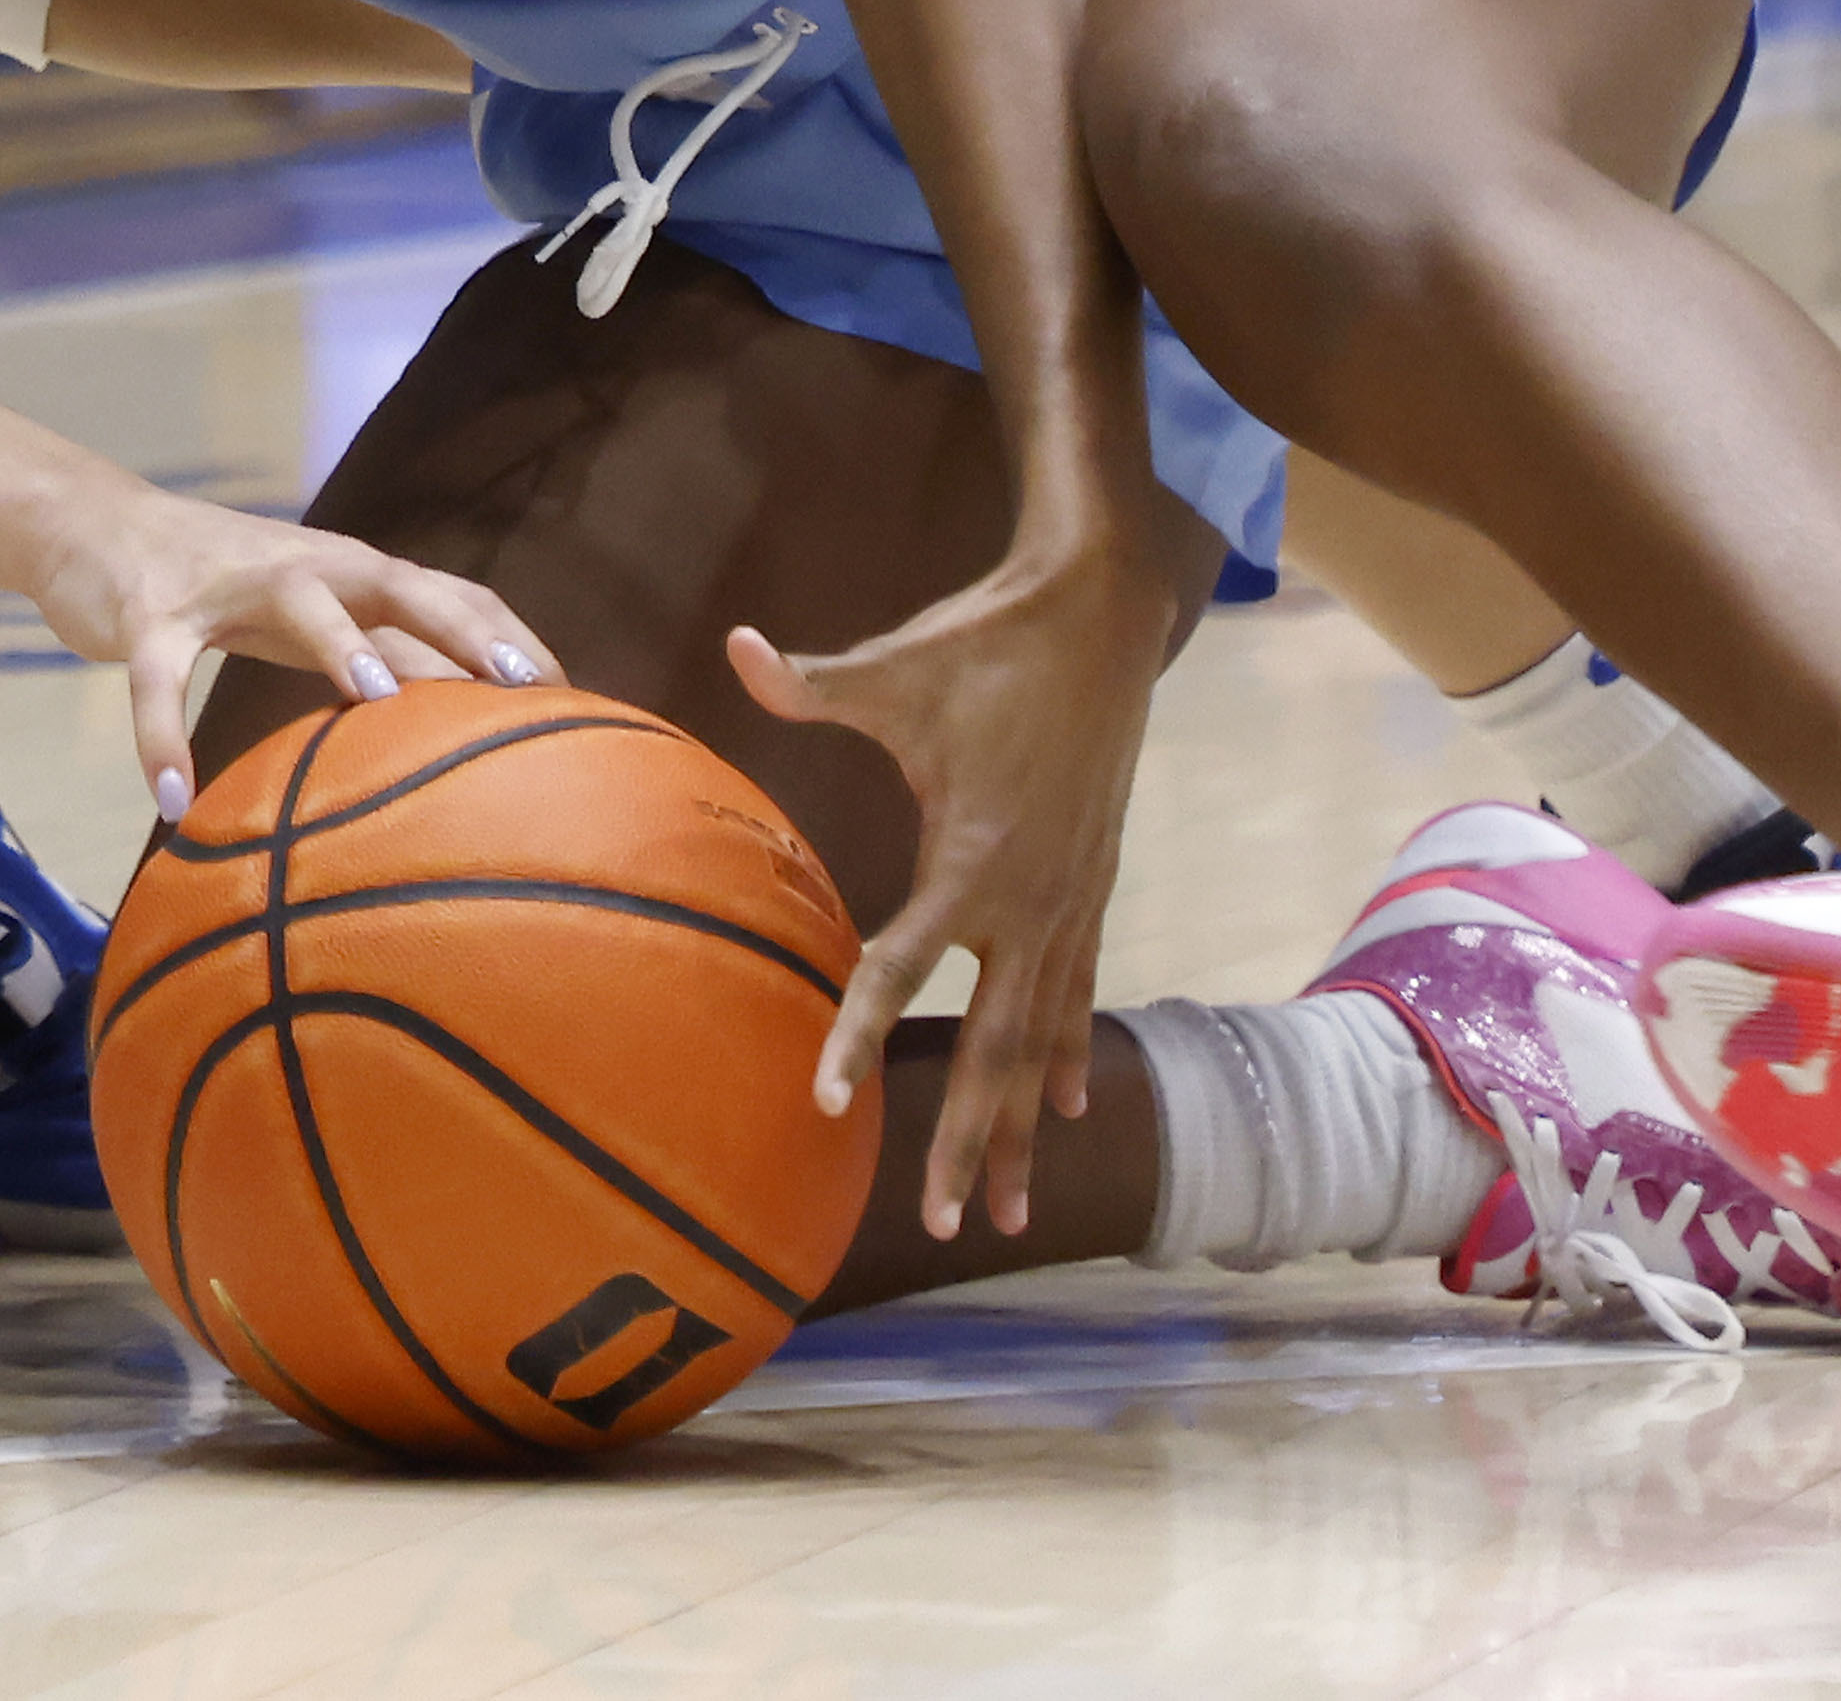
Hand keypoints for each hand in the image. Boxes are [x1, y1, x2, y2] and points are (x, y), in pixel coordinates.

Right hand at [30, 492, 558, 813]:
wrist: (95, 524)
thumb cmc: (222, 584)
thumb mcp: (312, 615)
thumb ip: (378, 652)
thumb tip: (465, 721)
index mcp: (349, 572)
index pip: (448, 593)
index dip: (507, 637)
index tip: (570, 693)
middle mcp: (304, 566)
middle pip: (399, 583)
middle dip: (460, 627)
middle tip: (516, 682)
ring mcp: (227, 584)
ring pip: (296, 604)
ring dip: (341, 645)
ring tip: (379, 699)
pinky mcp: (150, 614)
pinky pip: (159, 677)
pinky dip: (163, 734)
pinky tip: (173, 798)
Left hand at [727, 532, 1175, 1242]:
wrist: (1104, 617)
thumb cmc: (991, 645)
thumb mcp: (899, 667)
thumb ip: (816, 682)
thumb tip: (737, 645)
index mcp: (971, 859)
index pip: (903, 969)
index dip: (860, 1035)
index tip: (828, 1106)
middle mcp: (1028, 901)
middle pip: (993, 1047)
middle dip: (968, 1139)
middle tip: (945, 1224)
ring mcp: (1070, 902)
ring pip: (1043, 1040)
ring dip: (1022, 1125)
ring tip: (1007, 1209)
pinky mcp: (1093, 887)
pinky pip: (1080, 993)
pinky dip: (1068, 1055)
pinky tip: (1066, 1111)